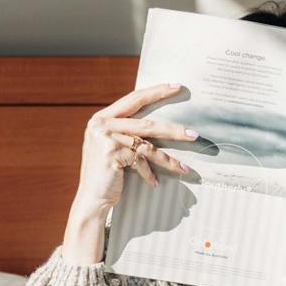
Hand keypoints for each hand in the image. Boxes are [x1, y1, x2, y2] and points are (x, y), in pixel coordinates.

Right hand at [75, 82, 196, 210]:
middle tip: (194, 134)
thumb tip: (159, 124)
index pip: (133, 99)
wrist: (91, 199)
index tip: (176, 86)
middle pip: (145, 123)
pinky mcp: (112, 154)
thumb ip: (126, 132)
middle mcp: (101, 124)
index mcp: (101, 118)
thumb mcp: (113, 147)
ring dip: (169, 159)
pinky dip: (149, 174)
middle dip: (173, 130)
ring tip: (185, 168)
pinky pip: (140, 162)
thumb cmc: (106, 174)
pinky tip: (154, 183)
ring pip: (147, 145)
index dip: (156, 92)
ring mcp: (106, 138)